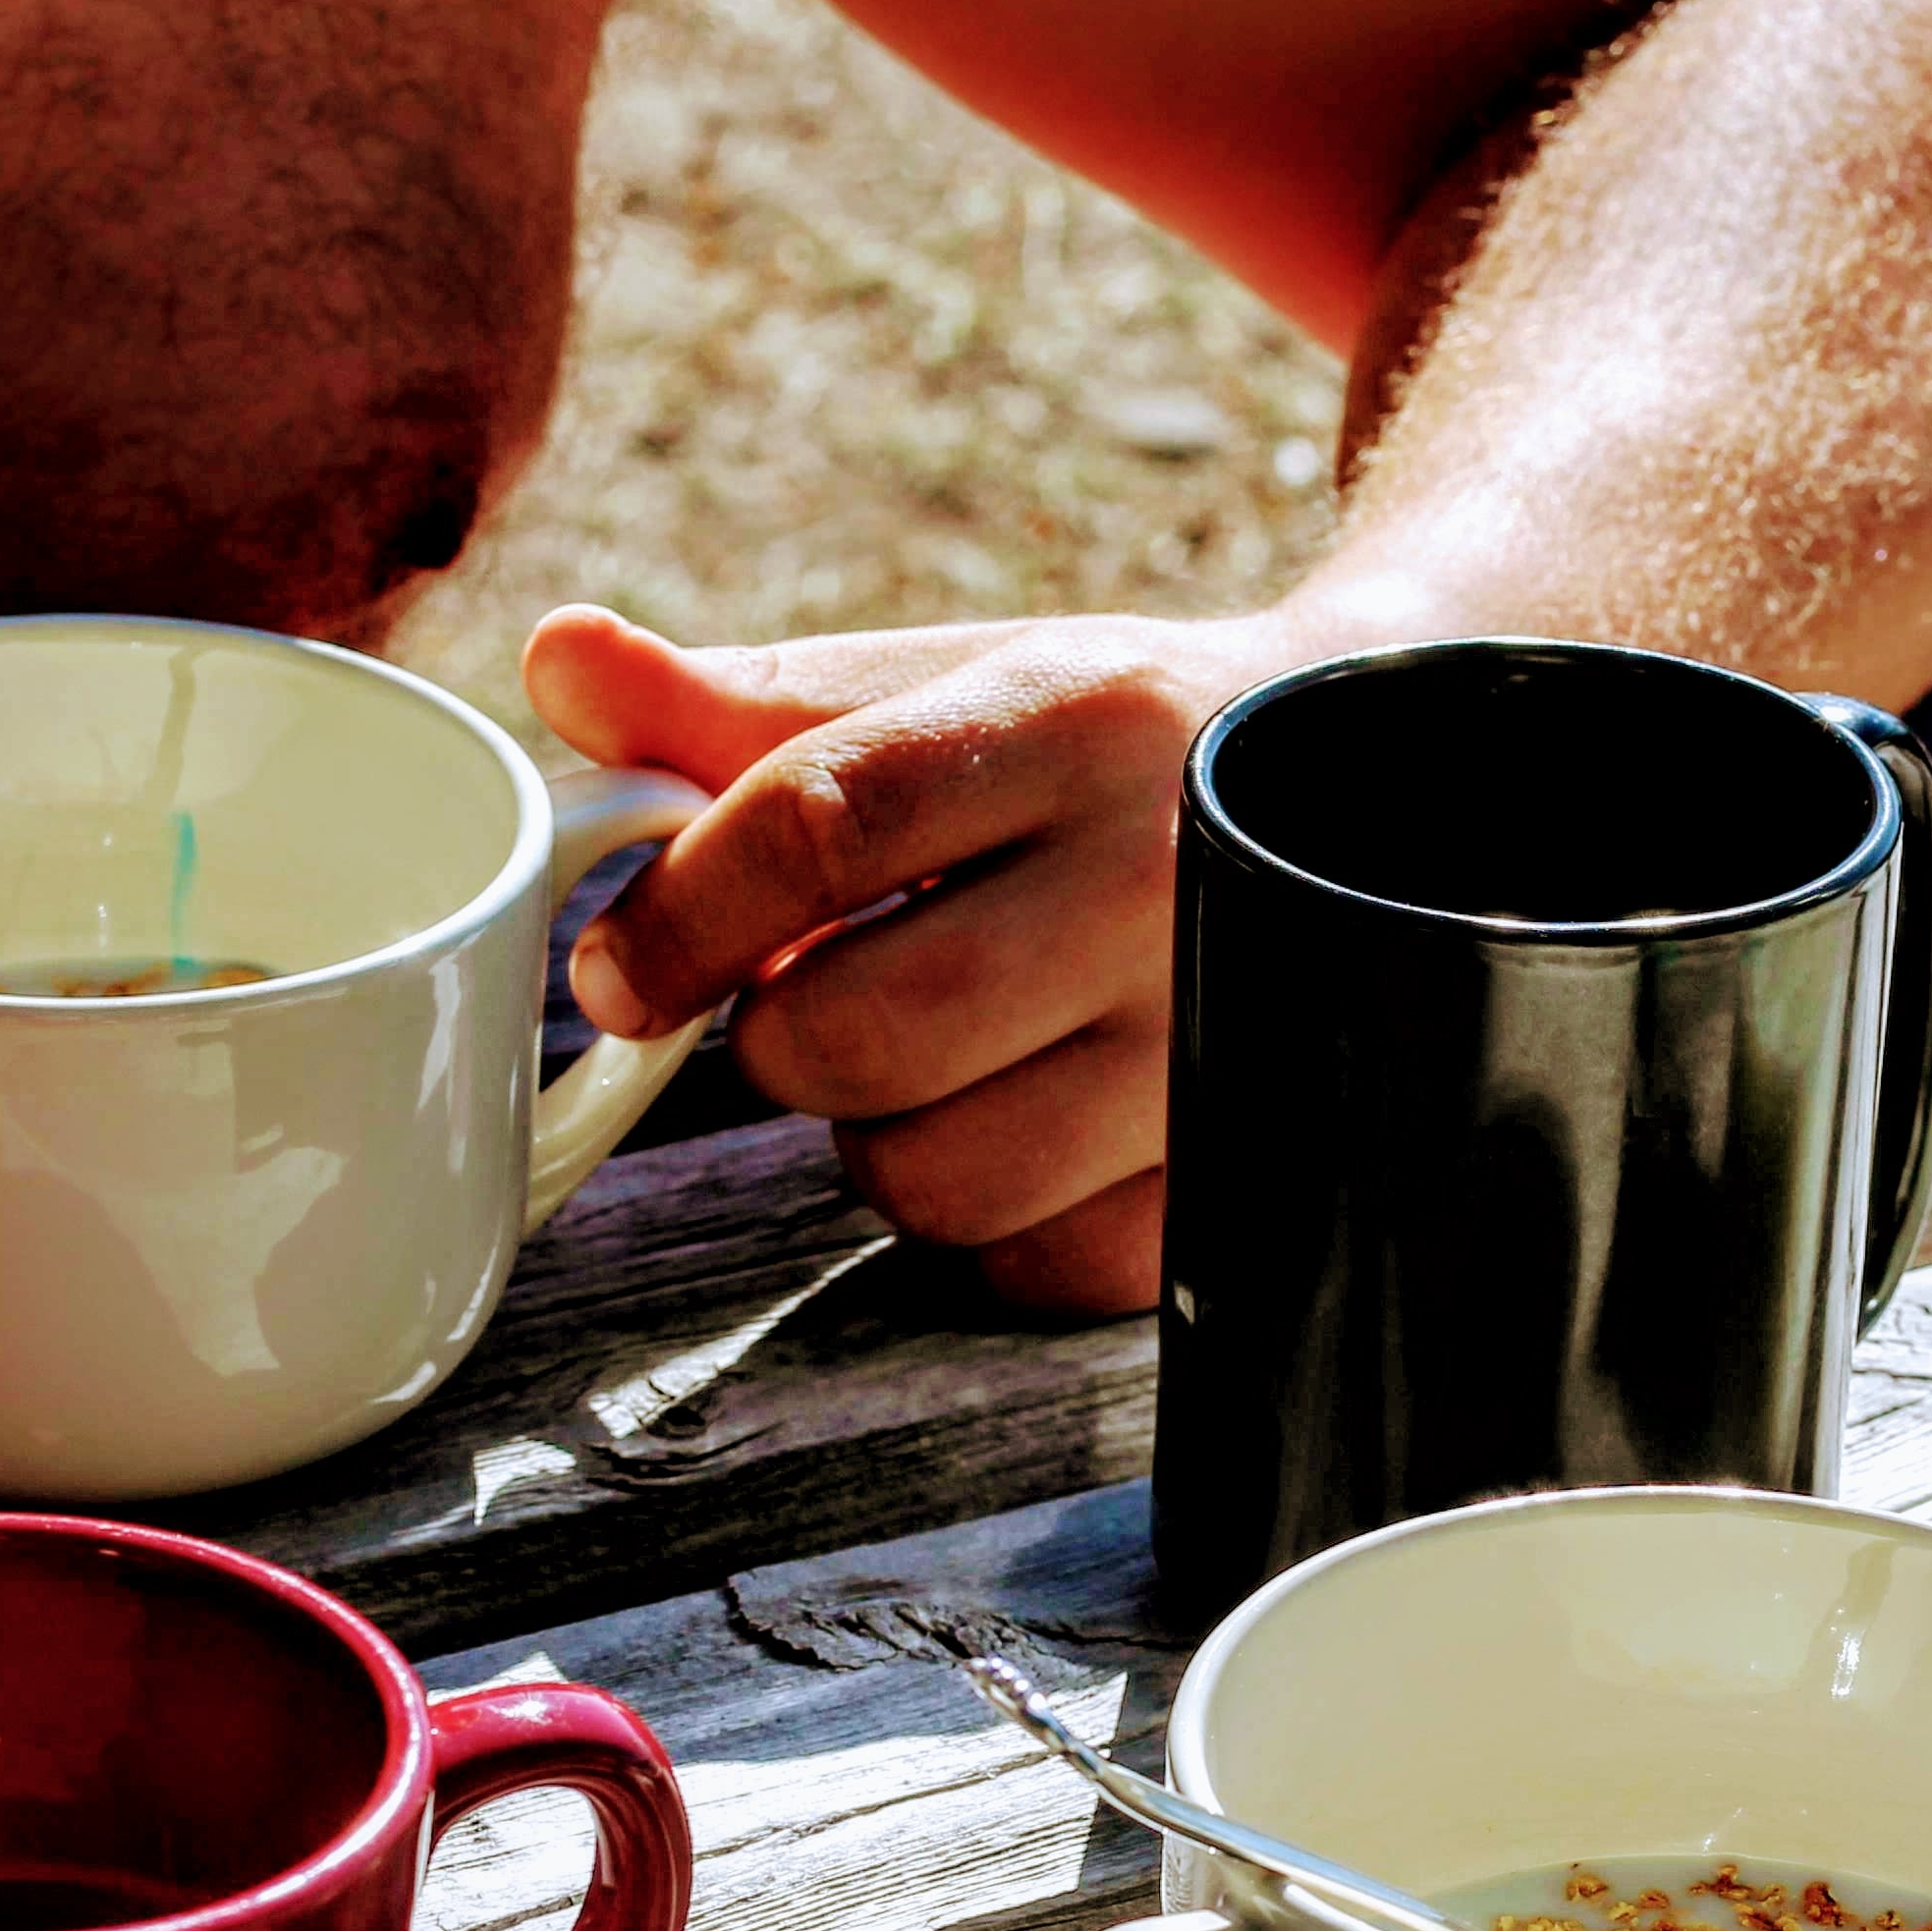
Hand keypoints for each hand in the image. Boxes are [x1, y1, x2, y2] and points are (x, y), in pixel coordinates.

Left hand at [522, 603, 1329, 1315]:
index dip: (682, 917)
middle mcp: (1170, 880)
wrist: (1373, 793)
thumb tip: (558, 664)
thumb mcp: (951, 684)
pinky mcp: (1245, 1180)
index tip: (625, 968)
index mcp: (1078, 719)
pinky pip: (1033, 1266)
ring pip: (935, 1183)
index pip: (818, 825)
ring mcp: (1223, 1046)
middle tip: (809, 997)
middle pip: (859, 1036)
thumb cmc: (1107, 745)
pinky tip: (1028, 1116)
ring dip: (883, 1138)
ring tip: (939, 1055)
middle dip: (781, 1036)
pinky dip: (993, 1216)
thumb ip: (745, 700)